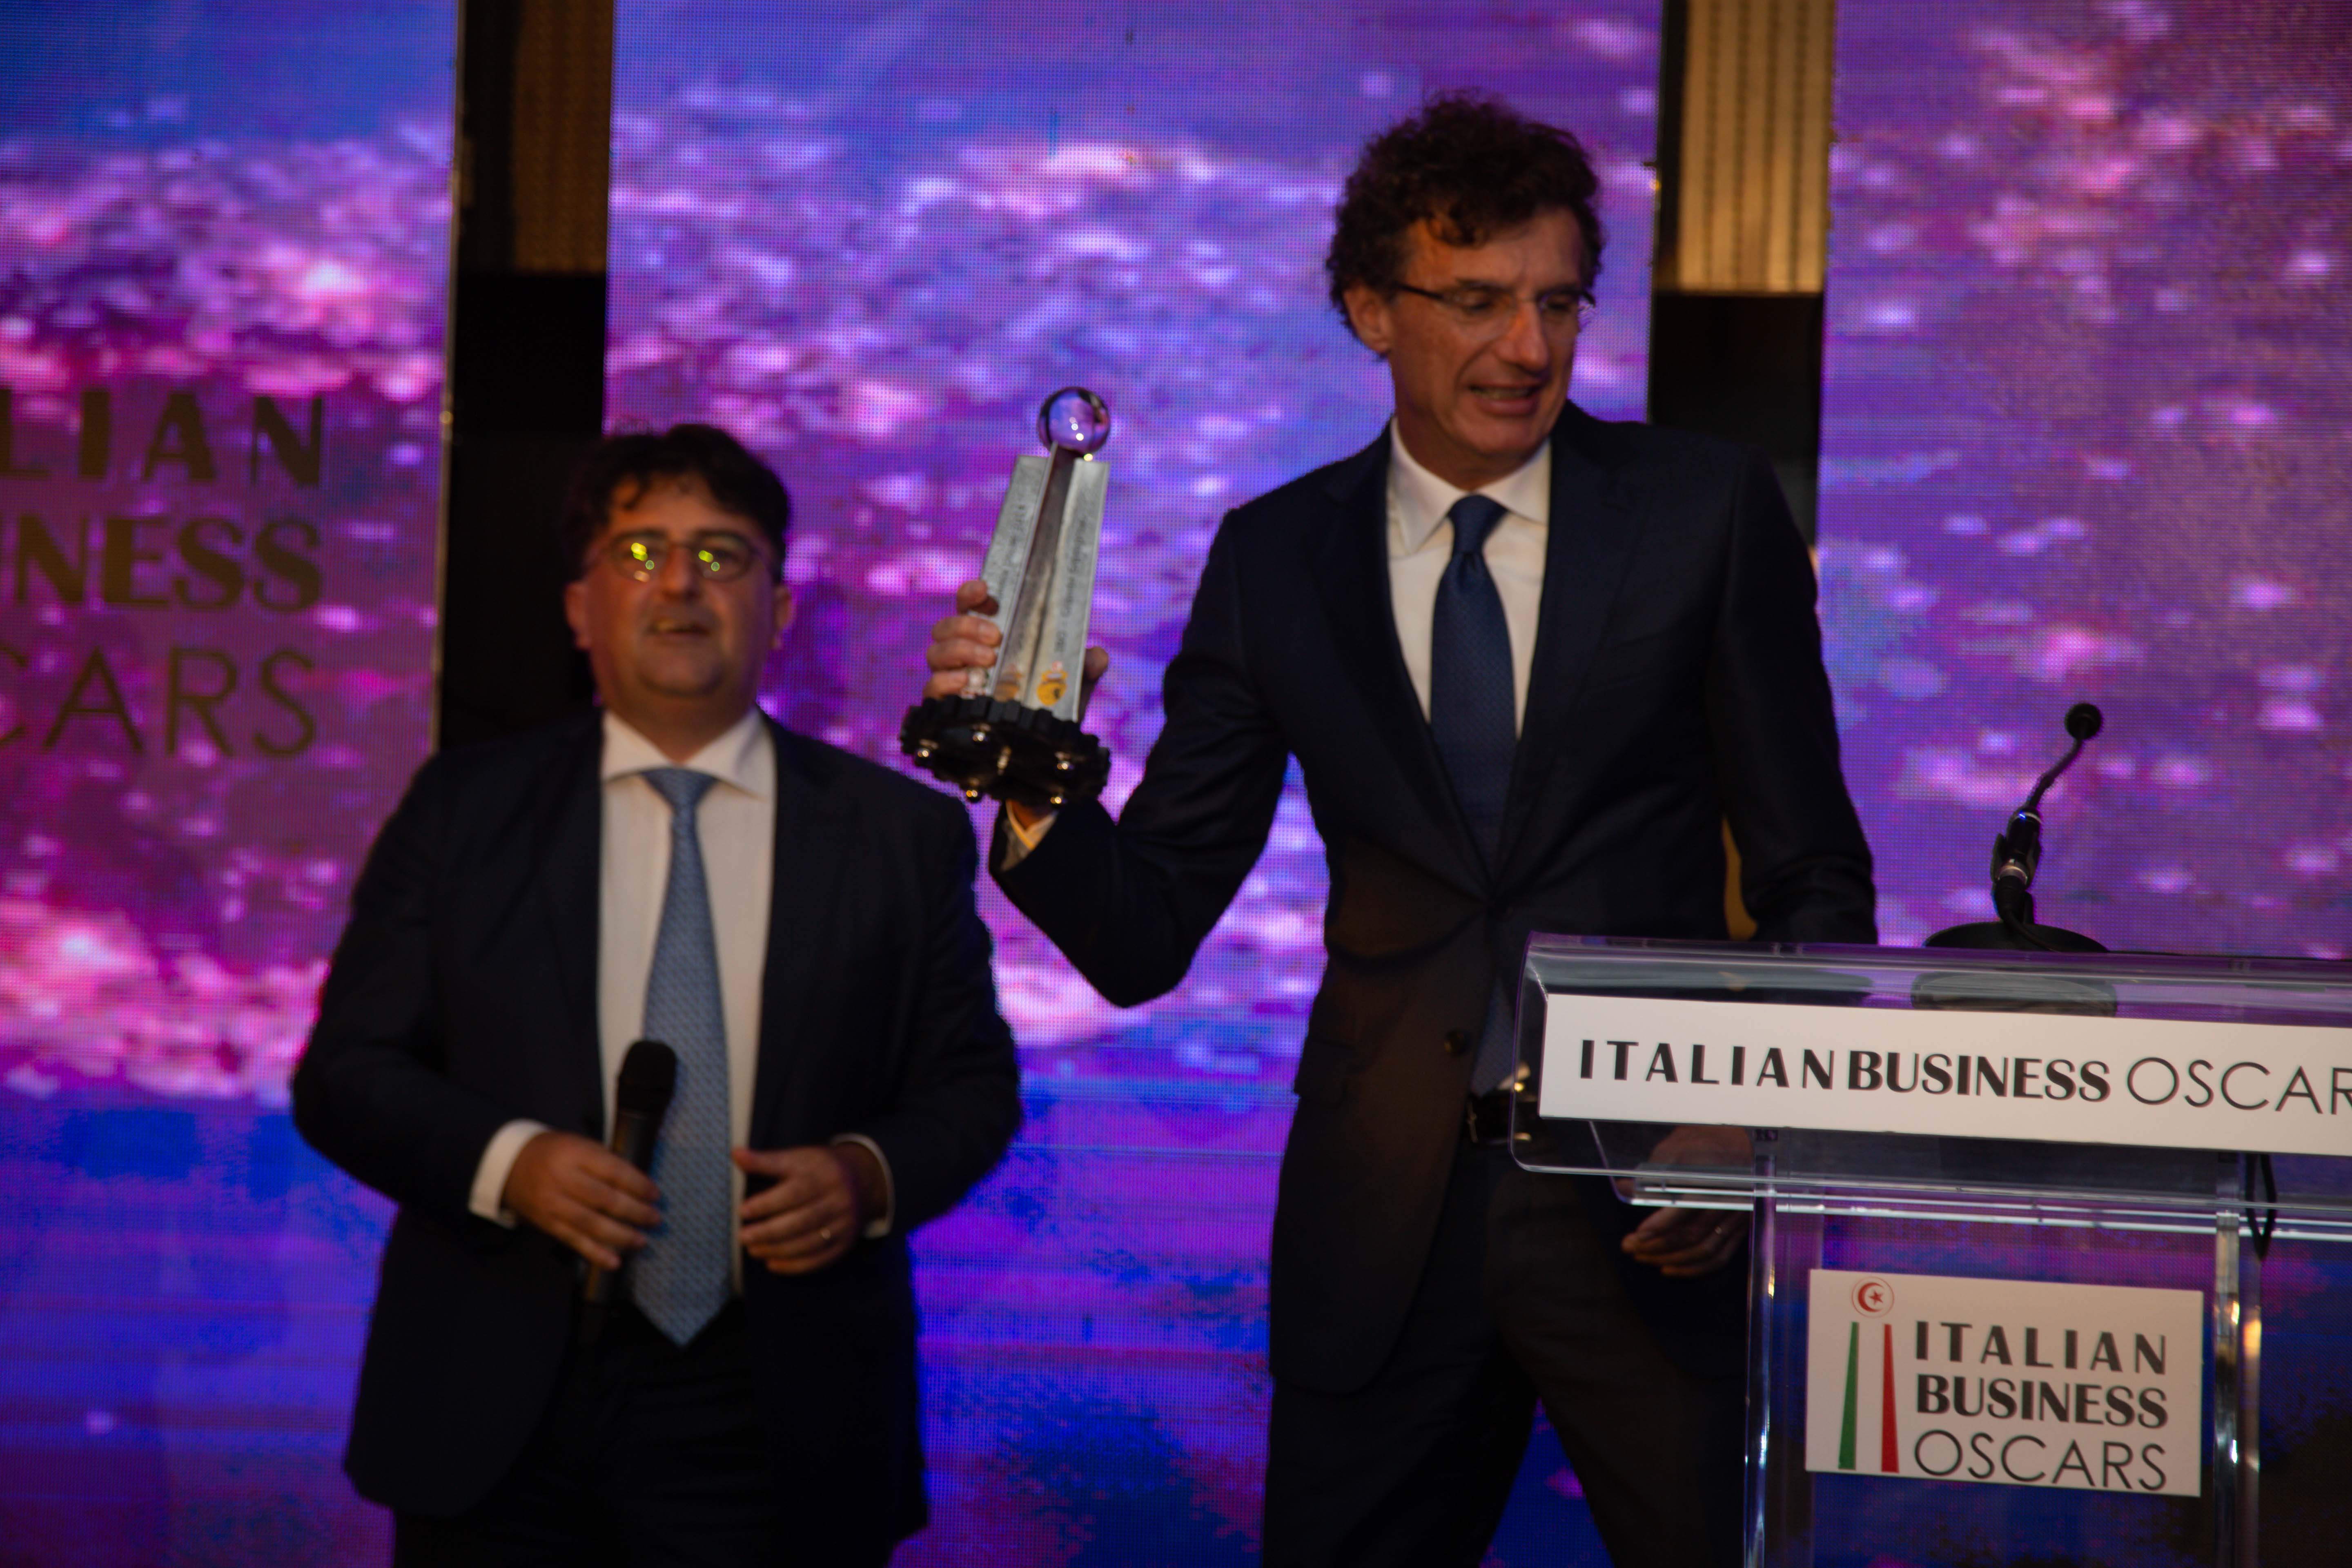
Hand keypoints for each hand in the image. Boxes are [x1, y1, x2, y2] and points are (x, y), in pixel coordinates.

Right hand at [503, 1130, 660, 1270]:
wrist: (510, 1166)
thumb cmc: (556, 1153)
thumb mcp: (580, 1145)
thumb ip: (606, 1162)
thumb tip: (640, 1186)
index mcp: (574, 1153)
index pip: (613, 1171)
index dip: (638, 1185)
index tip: (656, 1195)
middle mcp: (562, 1179)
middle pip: (605, 1200)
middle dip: (635, 1212)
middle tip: (655, 1219)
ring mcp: (553, 1204)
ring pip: (591, 1224)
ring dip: (621, 1236)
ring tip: (642, 1241)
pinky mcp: (547, 1224)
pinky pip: (574, 1241)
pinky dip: (596, 1253)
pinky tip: (615, 1262)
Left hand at [734, 1143, 880, 1274]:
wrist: (863, 1180)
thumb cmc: (819, 1169)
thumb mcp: (797, 1158)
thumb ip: (766, 1160)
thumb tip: (736, 1154)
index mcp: (824, 1174)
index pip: (795, 1192)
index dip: (767, 1204)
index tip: (742, 1211)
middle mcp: (838, 1199)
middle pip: (802, 1220)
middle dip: (769, 1231)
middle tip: (743, 1237)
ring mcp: (845, 1222)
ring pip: (809, 1242)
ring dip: (778, 1249)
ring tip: (753, 1250)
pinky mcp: (846, 1242)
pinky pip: (819, 1259)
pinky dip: (794, 1265)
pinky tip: (772, 1263)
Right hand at [922, 578, 1107, 713]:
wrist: (1037, 753)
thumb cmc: (1049, 708)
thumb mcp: (1071, 686)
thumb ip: (1084, 668)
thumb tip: (1097, 656)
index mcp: (987, 638)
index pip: (968, 606)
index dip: (971, 593)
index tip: (986, 591)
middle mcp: (963, 655)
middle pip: (946, 626)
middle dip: (967, 625)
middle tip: (997, 638)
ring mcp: (951, 679)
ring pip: (935, 653)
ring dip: (959, 650)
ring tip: (989, 660)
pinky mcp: (944, 706)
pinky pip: (931, 689)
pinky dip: (946, 682)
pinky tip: (968, 682)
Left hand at [1616, 1124, 1753, 1277]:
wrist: (1743, 1146)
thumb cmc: (1706, 1143)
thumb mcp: (1676, 1146)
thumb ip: (1652, 1171)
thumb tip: (1623, 1188)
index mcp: (1712, 1178)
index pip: (1686, 1208)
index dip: (1660, 1225)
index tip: (1637, 1235)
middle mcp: (1727, 1201)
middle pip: (1692, 1234)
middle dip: (1657, 1246)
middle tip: (1630, 1248)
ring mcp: (1736, 1218)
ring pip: (1704, 1250)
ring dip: (1671, 1259)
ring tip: (1643, 1258)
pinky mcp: (1739, 1229)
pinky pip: (1719, 1257)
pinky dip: (1694, 1268)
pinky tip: (1670, 1269)